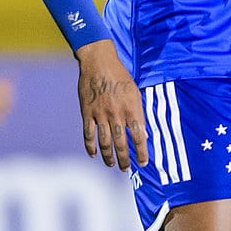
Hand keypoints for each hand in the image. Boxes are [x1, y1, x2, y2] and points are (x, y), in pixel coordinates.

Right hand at [75, 40, 146, 170]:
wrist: (99, 62)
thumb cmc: (120, 76)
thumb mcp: (135, 92)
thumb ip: (138, 113)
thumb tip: (143, 133)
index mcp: (131, 108)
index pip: (139, 136)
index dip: (142, 152)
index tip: (143, 163)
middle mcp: (117, 114)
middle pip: (121, 143)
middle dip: (125, 159)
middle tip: (126, 168)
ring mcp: (100, 114)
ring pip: (105, 142)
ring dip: (109, 156)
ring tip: (112, 164)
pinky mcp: (87, 112)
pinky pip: (88, 134)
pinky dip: (90, 146)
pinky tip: (93, 154)